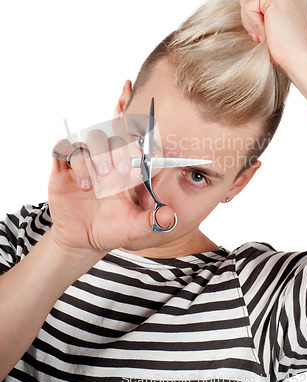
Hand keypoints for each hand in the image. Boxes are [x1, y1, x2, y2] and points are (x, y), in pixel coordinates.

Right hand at [48, 123, 174, 256]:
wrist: (82, 241)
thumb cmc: (111, 230)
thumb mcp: (133, 227)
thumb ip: (151, 221)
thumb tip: (169, 216)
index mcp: (127, 172)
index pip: (135, 148)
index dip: (137, 148)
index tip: (137, 162)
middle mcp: (107, 163)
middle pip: (112, 140)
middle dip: (113, 152)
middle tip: (112, 173)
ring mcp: (85, 164)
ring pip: (88, 142)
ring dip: (89, 159)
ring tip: (89, 186)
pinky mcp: (64, 170)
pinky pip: (62, 148)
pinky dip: (64, 151)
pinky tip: (71, 175)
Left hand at [239, 0, 306, 75]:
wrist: (298, 60)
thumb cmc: (285, 50)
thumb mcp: (272, 25)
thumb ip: (262, 11)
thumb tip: (243, 6)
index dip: (254, 19)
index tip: (266, 35)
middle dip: (250, 19)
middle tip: (265, 36)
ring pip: (246, 0)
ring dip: (251, 22)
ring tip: (266, 34)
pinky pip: (247, 7)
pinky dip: (253, 24)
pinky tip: (268, 34)